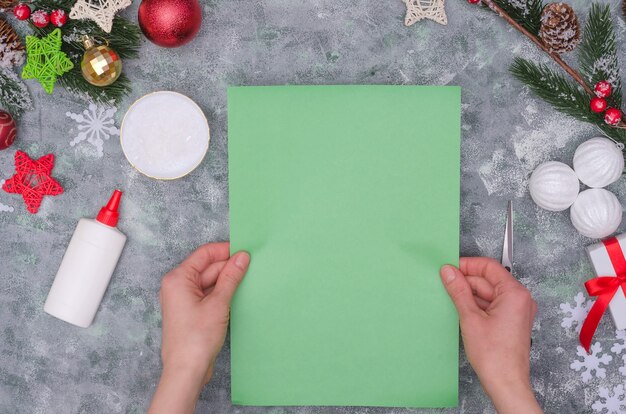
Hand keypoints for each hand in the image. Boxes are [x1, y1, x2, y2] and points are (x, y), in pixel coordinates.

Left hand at [148, 242, 249, 413]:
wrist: (187, 371)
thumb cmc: (196, 339)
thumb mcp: (219, 303)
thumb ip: (231, 277)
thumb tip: (242, 257)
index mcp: (178, 278)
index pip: (204, 254)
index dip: (226, 250)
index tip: (245, 251)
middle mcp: (177, 286)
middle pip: (207, 267)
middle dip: (228, 267)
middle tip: (252, 267)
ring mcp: (183, 299)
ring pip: (209, 281)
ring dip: (227, 281)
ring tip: (247, 281)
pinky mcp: (191, 311)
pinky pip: (208, 294)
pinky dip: (222, 293)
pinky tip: (237, 294)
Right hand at [440, 258, 541, 413]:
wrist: (505, 383)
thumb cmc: (494, 356)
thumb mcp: (470, 317)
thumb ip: (459, 291)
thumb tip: (449, 272)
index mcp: (514, 294)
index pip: (489, 267)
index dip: (467, 265)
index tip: (450, 268)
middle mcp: (520, 299)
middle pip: (488, 280)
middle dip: (466, 281)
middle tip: (445, 283)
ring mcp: (516, 311)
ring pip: (488, 293)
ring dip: (470, 293)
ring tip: (450, 298)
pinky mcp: (511, 321)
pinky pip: (492, 304)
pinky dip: (476, 304)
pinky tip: (461, 308)